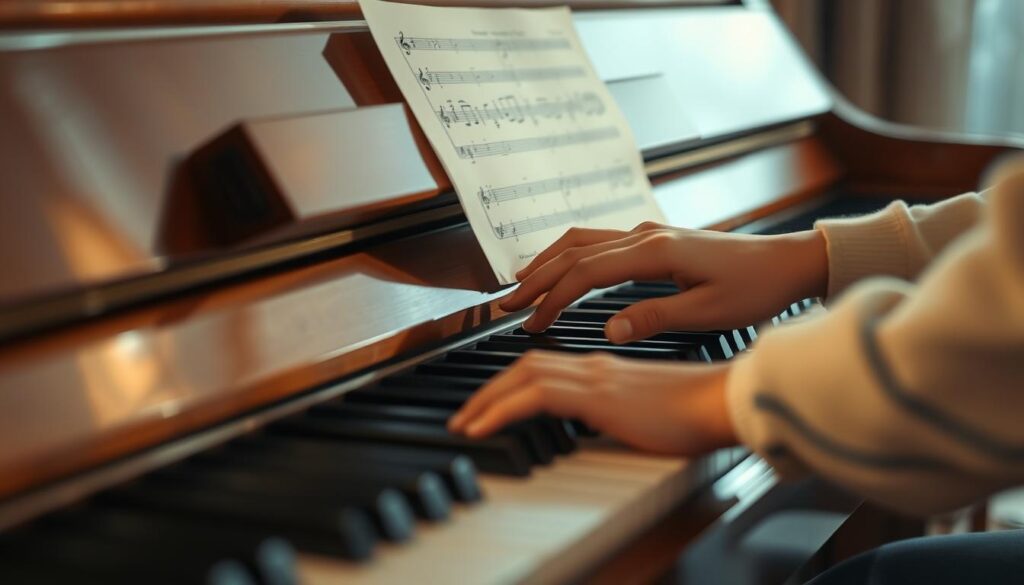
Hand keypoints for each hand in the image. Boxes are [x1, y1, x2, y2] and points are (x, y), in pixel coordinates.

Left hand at [447, 351, 736, 456]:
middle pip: (525, 365)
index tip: (488, 404)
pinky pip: (536, 396)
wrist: (725, 402)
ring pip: (524, 375)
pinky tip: (484, 427)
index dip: (509, 381)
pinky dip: (502, 409)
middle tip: (465, 414)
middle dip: (488, 389)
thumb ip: (619, 407)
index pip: (543, 365)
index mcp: (604, 366)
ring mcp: (596, 377)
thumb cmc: (698, 409)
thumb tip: (600, 422)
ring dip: (487, 398)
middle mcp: (595, 365)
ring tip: (465, 422)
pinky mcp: (598, 395)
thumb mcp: (647, 408)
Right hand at [499, 223, 827, 341]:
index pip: (587, 273)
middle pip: (574, 250)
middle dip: (537, 277)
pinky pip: (599, 241)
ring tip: (521, 284)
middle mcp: (646, 234)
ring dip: (548, 261)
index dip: (554, 297)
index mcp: (656, 251)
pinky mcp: (654, 238)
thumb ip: (655, 318)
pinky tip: (561, 269)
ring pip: (582, 240)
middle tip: (507, 305)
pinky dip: (570, 255)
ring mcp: (648, 232)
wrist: (787, 262)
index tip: (532, 322)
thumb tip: (609, 330)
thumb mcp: (708, 312)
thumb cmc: (756, 288)